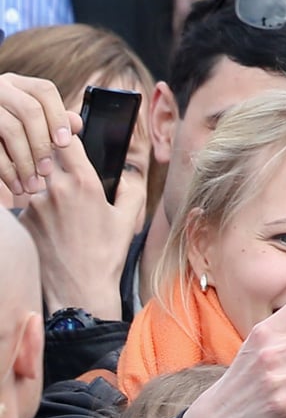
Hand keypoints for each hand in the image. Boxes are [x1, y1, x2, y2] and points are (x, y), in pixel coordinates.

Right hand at [0, 73, 77, 196]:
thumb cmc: (17, 137)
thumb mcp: (36, 127)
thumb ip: (55, 123)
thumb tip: (77, 123)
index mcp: (21, 86)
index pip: (45, 91)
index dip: (58, 117)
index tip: (64, 144)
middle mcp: (1, 88)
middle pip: (30, 110)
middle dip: (42, 144)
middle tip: (47, 172)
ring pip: (11, 129)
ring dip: (25, 161)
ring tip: (33, 185)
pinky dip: (6, 169)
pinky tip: (16, 185)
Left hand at [21, 134, 145, 319]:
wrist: (79, 288)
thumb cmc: (105, 256)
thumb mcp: (128, 221)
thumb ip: (130, 190)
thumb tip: (122, 176)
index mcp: (85, 184)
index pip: (66, 138)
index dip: (66, 128)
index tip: (68, 128)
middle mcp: (56, 188)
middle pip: (45, 153)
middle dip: (52, 153)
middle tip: (62, 162)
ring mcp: (35, 203)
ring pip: (35, 176)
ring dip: (45, 180)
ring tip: (63, 203)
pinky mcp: (22, 217)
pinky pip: (28, 199)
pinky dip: (38, 203)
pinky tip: (54, 222)